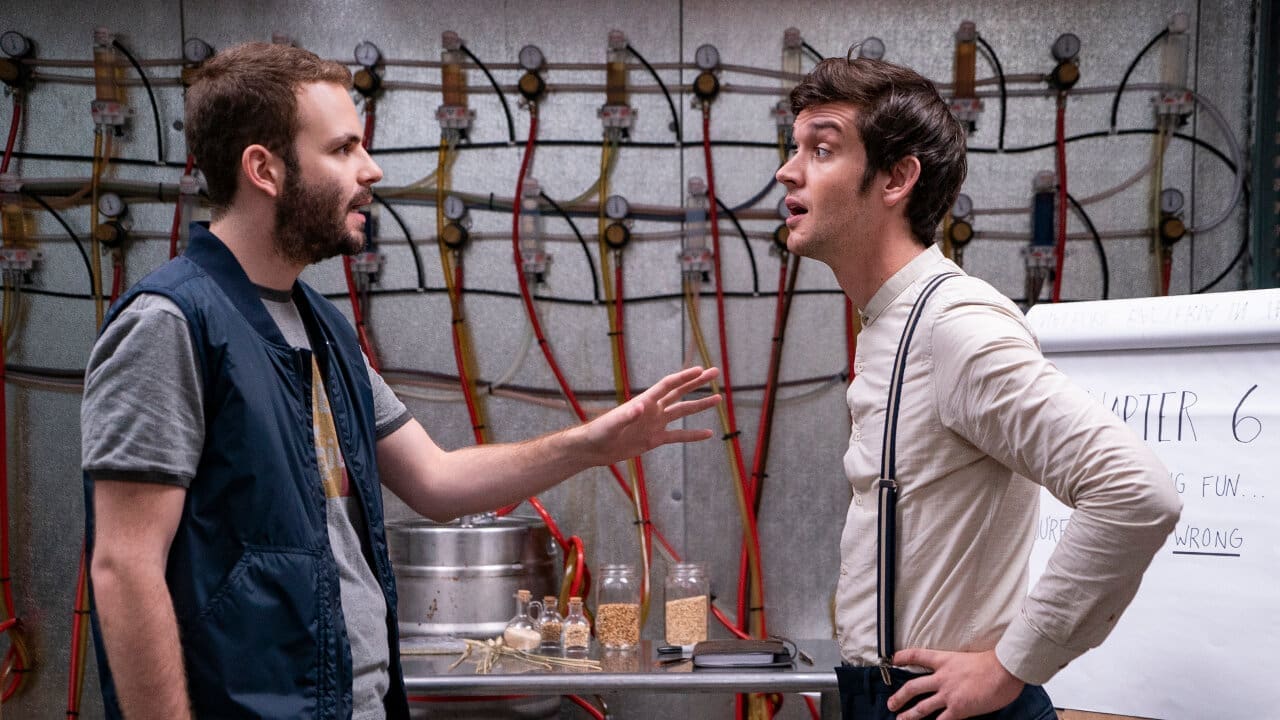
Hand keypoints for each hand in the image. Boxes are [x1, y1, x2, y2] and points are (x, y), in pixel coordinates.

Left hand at [581, 366, 720, 464]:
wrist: (594, 449)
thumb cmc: (599, 432)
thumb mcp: (612, 424)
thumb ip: (627, 415)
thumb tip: (641, 407)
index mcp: (644, 401)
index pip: (668, 385)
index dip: (684, 377)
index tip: (700, 370)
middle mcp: (653, 410)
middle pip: (679, 393)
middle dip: (697, 383)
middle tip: (715, 373)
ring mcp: (655, 424)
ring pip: (682, 412)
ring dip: (700, 405)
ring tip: (718, 399)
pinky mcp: (654, 439)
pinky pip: (678, 436)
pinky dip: (692, 435)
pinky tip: (707, 433)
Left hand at [886, 648, 1023, 719]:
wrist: (1004, 670)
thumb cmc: (993, 663)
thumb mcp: (968, 658)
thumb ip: (957, 667)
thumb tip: (956, 676)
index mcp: (944, 660)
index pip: (917, 655)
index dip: (902, 657)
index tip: (892, 659)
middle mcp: (942, 677)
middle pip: (913, 687)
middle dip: (900, 697)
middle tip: (891, 704)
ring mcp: (949, 694)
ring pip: (922, 707)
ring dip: (909, 715)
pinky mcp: (958, 709)